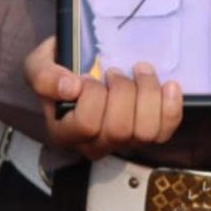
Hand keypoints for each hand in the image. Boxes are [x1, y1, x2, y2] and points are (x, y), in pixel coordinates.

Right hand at [25, 38, 182, 160]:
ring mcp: (122, 143)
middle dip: (123, 91)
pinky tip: (169, 85)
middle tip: (115, 71)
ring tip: (139, 72)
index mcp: (64, 133)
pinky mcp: (146, 136)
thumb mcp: (38, 66)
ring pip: (146, 132)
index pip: (87, 125)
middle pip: (120, 130)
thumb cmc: (59, 71)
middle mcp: (94, 145)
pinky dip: (171, 107)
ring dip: (148, 94)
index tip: (88, 76)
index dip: (93, 97)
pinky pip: (166, 130)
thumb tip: (70, 87)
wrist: (78, 71)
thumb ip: (44, 77)